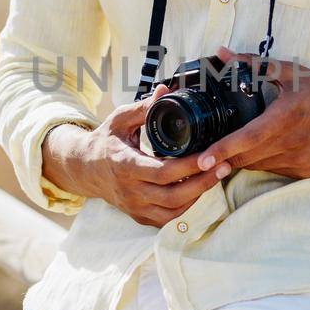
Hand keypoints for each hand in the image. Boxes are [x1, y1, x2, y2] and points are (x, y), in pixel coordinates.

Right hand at [68, 84, 231, 227]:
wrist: (85, 169)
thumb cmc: (106, 141)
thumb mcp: (119, 119)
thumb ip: (143, 107)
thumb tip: (165, 90)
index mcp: (125, 165)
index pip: (163, 171)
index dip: (190, 166)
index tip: (211, 154)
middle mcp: (130, 190)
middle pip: (173, 195)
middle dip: (203, 182)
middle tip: (225, 165)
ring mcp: (134, 207)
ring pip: (173, 211)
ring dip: (199, 195)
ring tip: (217, 175)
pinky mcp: (139, 216)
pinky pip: (167, 219)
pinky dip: (186, 207)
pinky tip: (199, 190)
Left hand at [193, 44, 309, 180]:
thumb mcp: (291, 73)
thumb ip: (253, 64)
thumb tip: (222, 54)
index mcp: (285, 117)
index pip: (247, 139)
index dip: (222, 150)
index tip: (202, 158)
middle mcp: (292, 143)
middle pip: (246, 158)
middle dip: (224, 156)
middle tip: (206, 150)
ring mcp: (299, 161)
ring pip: (257, 166)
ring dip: (243, 158)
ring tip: (236, 144)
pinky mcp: (304, 171)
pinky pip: (272, 169)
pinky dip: (262, 160)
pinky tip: (267, 146)